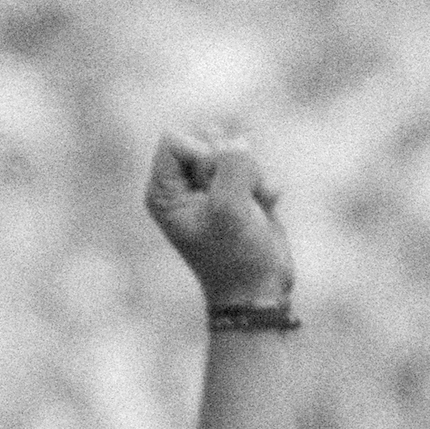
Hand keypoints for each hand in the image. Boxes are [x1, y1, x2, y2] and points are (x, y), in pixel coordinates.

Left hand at [145, 128, 295, 311]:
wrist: (260, 290)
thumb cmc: (235, 256)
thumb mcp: (229, 208)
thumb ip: (232, 165)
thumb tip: (240, 142)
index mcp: (164, 191)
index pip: (176, 140)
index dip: (201, 155)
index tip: (214, 187)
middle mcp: (183, 186)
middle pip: (207, 137)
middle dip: (231, 162)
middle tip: (234, 198)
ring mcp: (212, 187)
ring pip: (235, 148)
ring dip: (253, 173)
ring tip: (252, 206)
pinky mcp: (240, 191)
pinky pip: (256, 165)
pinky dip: (265, 186)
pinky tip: (263, 210)